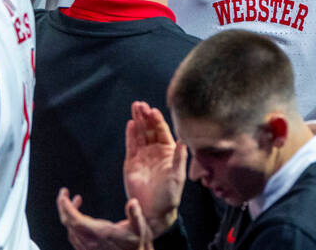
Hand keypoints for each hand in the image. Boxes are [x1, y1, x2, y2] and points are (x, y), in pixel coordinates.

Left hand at [57, 189, 142, 249]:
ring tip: (76, 201)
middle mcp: (90, 243)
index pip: (74, 220)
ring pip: (71, 231)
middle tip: (64, 193)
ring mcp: (88, 249)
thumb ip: (136, 215)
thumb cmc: (138, 246)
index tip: (63, 195)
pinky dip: (74, 225)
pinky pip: (75, 238)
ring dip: (70, 215)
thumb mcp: (140, 230)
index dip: (66, 207)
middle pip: (68, 224)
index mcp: (99, 234)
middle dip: (64, 207)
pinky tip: (81, 218)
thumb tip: (133, 202)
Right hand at [123, 102, 184, 234]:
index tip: (154, 111)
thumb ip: (179, 158)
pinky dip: (131, 134)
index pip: (162, 132)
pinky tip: (131, 124)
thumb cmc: (170, 195)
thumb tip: (185, 140)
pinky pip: (131, 144)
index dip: (158, 121)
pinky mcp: (131, 161)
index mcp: (168, 152)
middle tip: (141, 105)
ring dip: (138, 120)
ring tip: (135, 107)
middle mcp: (155, 151)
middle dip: (146, 116)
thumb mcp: (178, 176)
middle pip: (150, 129)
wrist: (154, 211)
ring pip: (140, 134)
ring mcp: (143, 155)